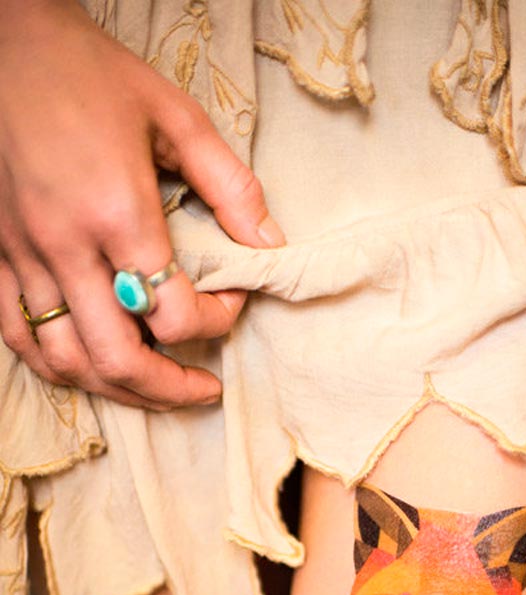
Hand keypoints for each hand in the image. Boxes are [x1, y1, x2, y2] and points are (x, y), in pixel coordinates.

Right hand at [0, 0, 284, 409]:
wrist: (0, 43)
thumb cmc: (90, 73)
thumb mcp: (175, 116)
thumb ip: (230, 186)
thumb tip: (269, 245)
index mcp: (116, 212)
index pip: (175, 311)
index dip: (217, 321)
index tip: (234, 301)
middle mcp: (65, 246)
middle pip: (119, 358)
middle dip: (170, 389)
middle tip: (203, 390)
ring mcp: (22, 256)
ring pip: (66, 361)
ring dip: (118, 391)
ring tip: (156, 390)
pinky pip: (19, 337)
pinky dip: (58, 366)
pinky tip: (91, 367)